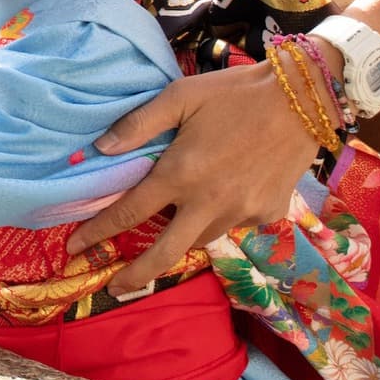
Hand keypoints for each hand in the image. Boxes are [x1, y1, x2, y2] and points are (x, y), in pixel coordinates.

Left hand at [66, 61, 316, 293]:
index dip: (98, 232)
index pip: (128, 213)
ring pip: (200, 239)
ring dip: (180, 237)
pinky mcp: (267, 214)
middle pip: (165, 253)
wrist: (304, 98)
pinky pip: (233, 225)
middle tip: (114, 287)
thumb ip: (138, 124)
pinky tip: (222, 195)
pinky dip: (219, 217)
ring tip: (170, 226)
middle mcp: (209, 202)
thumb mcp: (180, 97)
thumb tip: (100, 148)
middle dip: (135, 275)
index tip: (75, 246)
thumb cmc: (235, 92)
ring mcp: (241, 212)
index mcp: (181, 173)